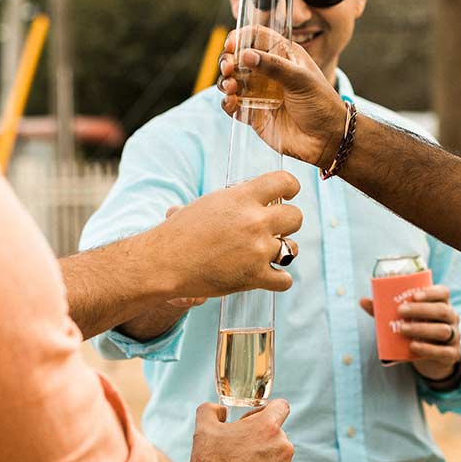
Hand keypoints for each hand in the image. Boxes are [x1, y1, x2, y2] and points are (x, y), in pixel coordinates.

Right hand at [156, 172, 302, 299]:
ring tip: (265, 254)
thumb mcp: (206, 204)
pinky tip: (267, 276)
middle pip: (296, 217)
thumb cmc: (179, 232)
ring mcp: (256, 250)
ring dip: (283, 252)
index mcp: (242, 197)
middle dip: (287, 223)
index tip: (288, 196)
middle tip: (274, 230)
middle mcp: (254, 221)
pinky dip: (278, 280)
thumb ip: (233, 200)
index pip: (285, 181)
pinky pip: (285, 280)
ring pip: (293, 248)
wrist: (164, 262)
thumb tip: (241, 195)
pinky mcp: (254, 277)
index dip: (291, 188)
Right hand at [188, 400, 296, 461]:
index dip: (265, 412)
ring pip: (279, 461)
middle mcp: (285, 447)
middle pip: (277, 437)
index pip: (281, 406)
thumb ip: (211, 411)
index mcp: (268, 427)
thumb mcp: (203, 430)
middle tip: (237, 454)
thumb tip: (220, 411)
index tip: (251, 423)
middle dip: (260, 442)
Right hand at [217, 28, 347, 169]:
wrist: (327, 140)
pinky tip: (231, 103)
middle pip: (238, 58)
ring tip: (231, 88)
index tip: (232, 44)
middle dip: (228, 60)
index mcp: (282, 55)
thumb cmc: (321, 104)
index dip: (240, 37)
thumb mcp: (301, 80)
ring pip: (232, 81)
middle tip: (228, 68)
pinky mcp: (254, 114)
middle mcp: (268, 72)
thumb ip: (274, 67)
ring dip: (225, 82)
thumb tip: (246, 55)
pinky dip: (227, 103)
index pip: (256, 37)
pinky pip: (233, 106)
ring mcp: (259, 93)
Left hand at [358, 285, 460, 381]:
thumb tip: (363, 301)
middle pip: (442, 311)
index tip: (414, 295)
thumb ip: (386, 311)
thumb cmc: (417, 331)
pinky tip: (413, 346)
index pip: (443, 293)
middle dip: (421, 310)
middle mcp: (451, 319)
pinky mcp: (452, 355)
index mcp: (442, 305)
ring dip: (422, 329)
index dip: (431, 292)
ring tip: (402, 329)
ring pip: (443, 331)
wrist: (432, 358)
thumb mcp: (405, 320)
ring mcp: (454, 337)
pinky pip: (443, 352)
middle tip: (400, 311)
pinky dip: (427, 349)